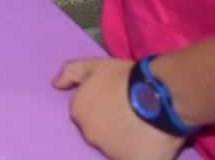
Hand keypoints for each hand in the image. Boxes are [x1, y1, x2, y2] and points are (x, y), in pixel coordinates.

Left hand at [54, 58, 185, 159]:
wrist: (160, 96)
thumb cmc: (126, 78)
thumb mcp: (96, 65)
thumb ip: (71, 71)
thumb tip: (55, 85)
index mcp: (78, 111)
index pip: (86, 115)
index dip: (104, 110)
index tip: (118, 105)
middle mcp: (88, 134)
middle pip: (99, 134)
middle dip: (112, 127)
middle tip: (133, 117)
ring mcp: (107, 151)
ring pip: (115, 149)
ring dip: (126, 141)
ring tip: (145, 129)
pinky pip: (129, 159)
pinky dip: (138, 155)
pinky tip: (148, 146)